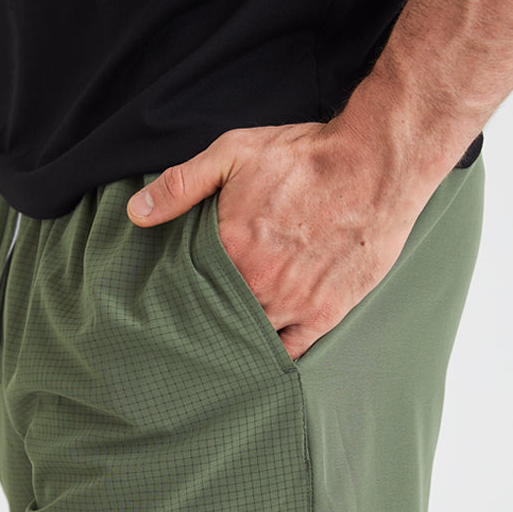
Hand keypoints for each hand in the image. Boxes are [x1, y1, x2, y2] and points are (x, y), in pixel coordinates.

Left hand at [126, 122, 429, 359]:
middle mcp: (258, 284)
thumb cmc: (306, 156)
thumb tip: (137, 213)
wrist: (376, 165)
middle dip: (204, 322)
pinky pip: (291, 351)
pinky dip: (273, 356)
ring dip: (235, 340)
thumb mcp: (234, 153)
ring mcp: (293, 303)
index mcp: (230, 249)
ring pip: (250, 338)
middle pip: (217, 318)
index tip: (168, 302)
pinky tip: (259, 358)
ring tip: (219, 347)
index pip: (188, 288)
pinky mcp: (325, 313)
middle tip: (189, 331)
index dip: (178, 295)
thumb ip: (182, 184)